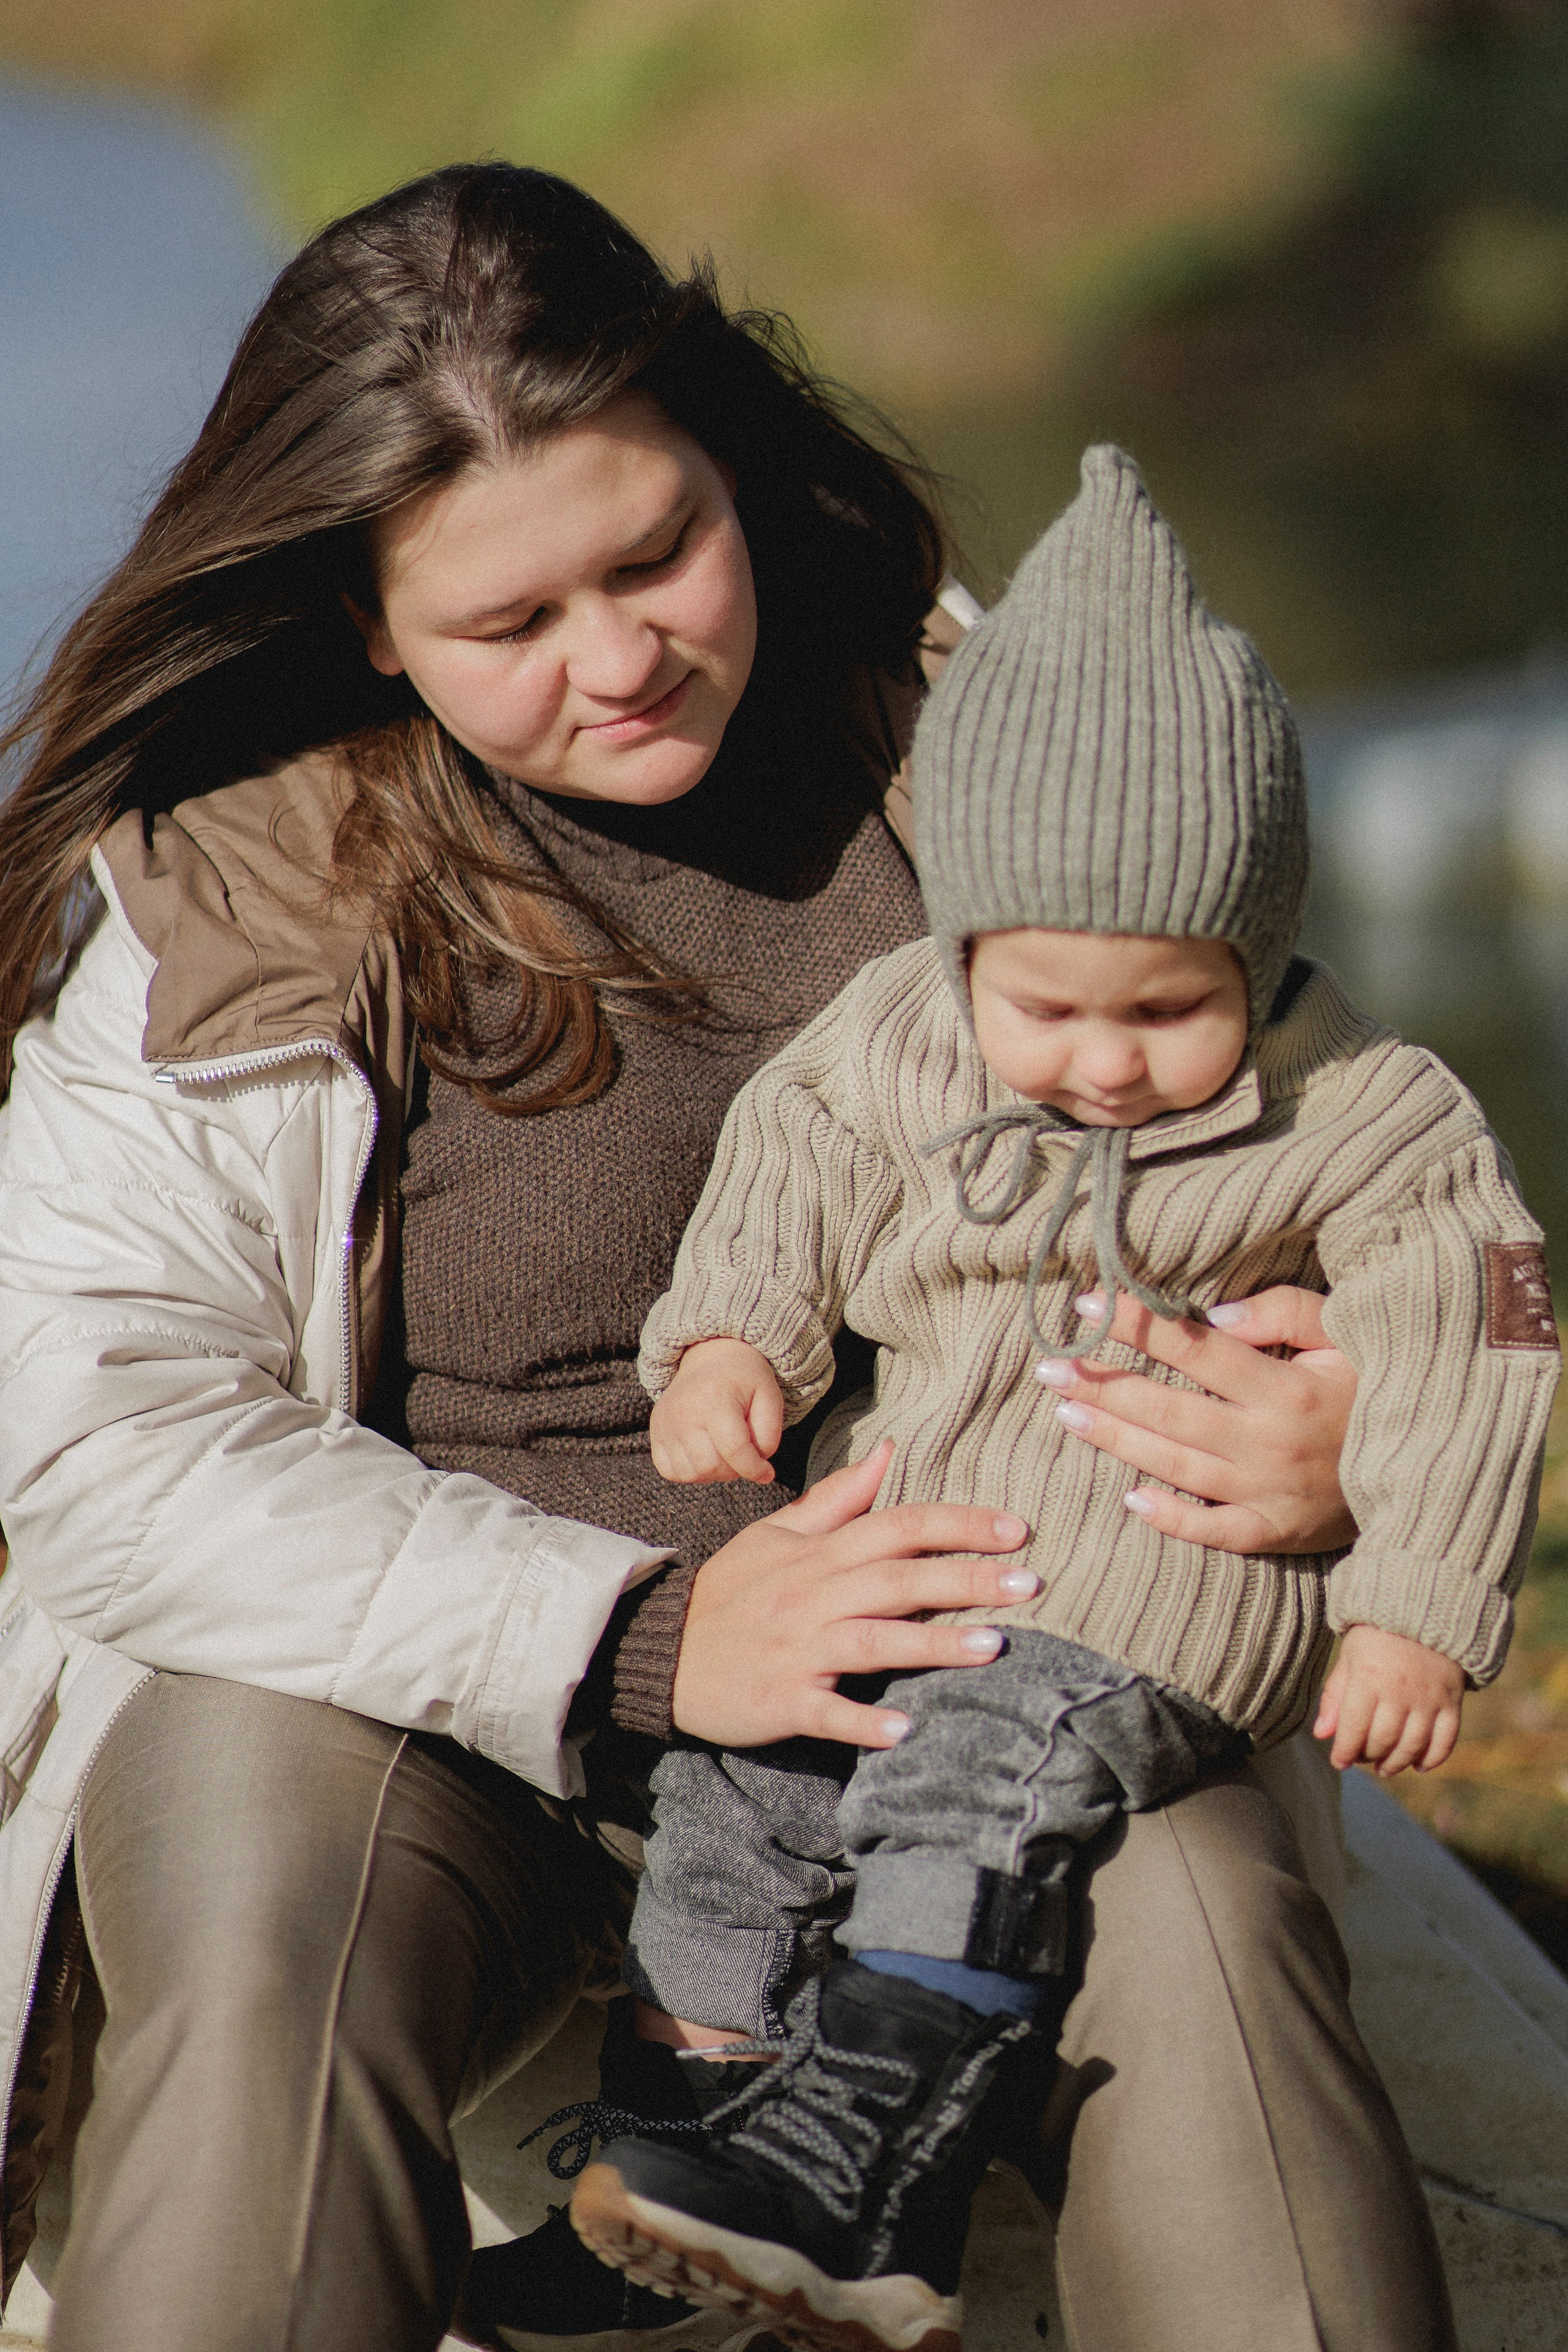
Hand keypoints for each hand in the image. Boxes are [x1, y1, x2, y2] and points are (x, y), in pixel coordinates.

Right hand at [651, 1340, 783, 1485]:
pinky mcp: (656, 1432)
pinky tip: (704, 1455)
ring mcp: (665, 1424)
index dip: (754, 1468)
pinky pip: (670, 1471)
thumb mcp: (769, 1395)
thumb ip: (769, 1433)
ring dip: (713, 1473)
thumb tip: (757, 1465)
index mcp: (715, 1399)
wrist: (709, 1358)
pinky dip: (690, 1473)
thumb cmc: (743, 1379)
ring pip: (691, 1474)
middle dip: (734, 1470)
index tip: (767, 1473)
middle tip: (742, 1454)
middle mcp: (684, 1413)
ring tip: (723, 1453)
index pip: (734, 1450)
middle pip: (711, 1466)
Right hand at [672, 1440, 1038, 1748]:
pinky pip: (828, 1711)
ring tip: (994, 1647)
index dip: (959, 1524)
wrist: (659, 1648)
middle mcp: (814, 1596)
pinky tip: (907, 1731)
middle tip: (1032, 1582)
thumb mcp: (777, 1533)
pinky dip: (865, 1722)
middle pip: (900, 1579)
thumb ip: (838, 1496)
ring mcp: (798, 1649)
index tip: (1017, 1529)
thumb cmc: (730, 1590)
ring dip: (934, 1644)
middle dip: (967, 1579)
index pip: (899, 1525)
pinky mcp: (783, 1699)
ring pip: (875, 1641)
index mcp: (819, 1553)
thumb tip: (891, 1451)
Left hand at [1034, 1286, 1357, 1554]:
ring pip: (1176, 1466)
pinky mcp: (1274, 1533)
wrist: (1428, 1471)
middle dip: (1103, 1386)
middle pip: (1169, 1409)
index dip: (1136, 1325)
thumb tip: (1219, 1314)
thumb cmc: (1374, 1387)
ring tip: (1066, 1414)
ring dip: (1116, 1439)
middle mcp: (1270, 1443)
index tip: (1085, 1305)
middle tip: (1049, 1365)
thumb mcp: (1347, 1335)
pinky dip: (1171, 1518)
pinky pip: (1213, 1531)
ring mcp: (1269, 1494)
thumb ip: (1286, 1313)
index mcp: (1286, 1389)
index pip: (1194, 1349)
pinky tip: (1129, 1499)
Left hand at [1314, 1624, 1463, 1773]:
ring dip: (1396, 1764)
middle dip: (1368, 1756)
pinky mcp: (1452, 1700)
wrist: (1425, 1609)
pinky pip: (1446, 1740)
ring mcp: (1429, 1698)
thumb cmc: (1378, 1634)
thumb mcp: (1350, 1657)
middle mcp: (1400, 1691)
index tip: (1339, 1761)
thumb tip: (1321, 1734)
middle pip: (1383, 1741)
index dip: (1344, 1751)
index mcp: (1369, 1678)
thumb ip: (1335, 1696)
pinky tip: (1419, 1765)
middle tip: (1362, 1758)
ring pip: (1412, 1746)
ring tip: (1384, 1768)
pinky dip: (1433, 1759)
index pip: (1353, 1729)